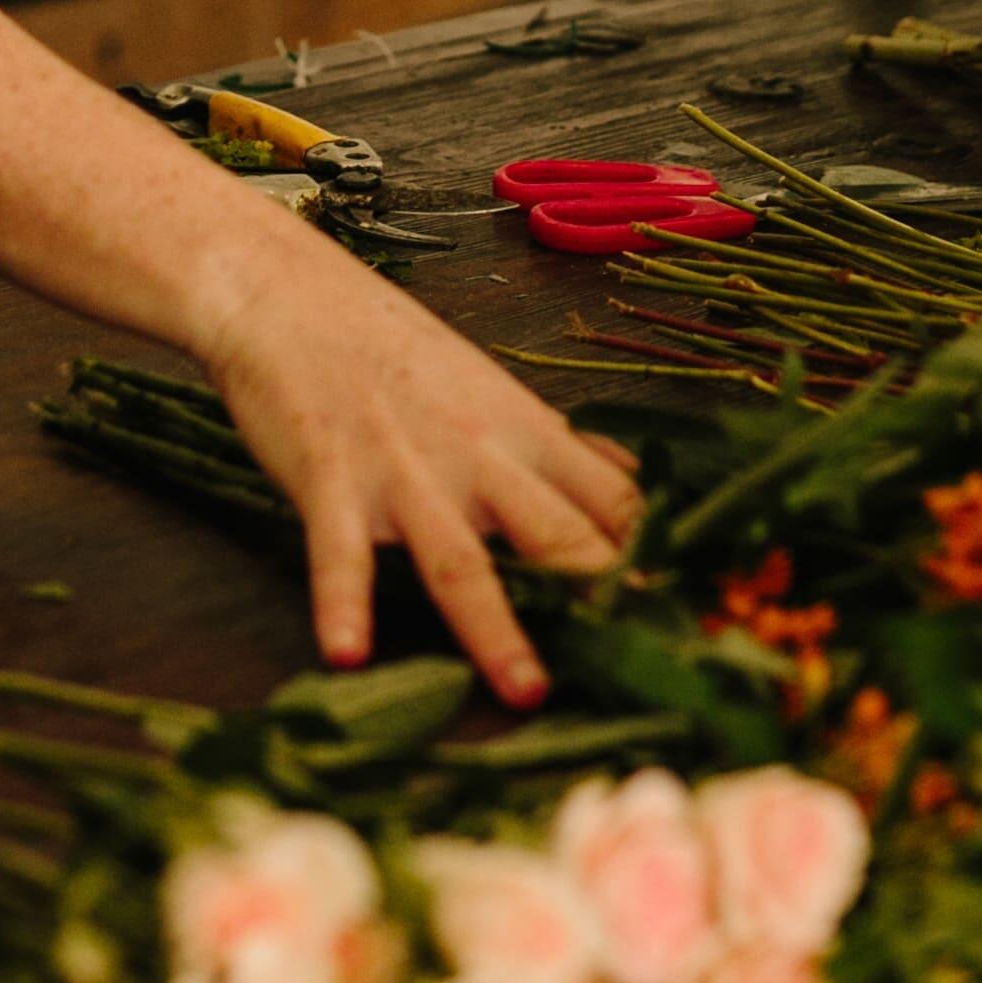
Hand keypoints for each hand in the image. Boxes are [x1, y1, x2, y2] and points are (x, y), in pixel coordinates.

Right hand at [190, 257, 641, 694]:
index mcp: (525, 434)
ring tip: (526, 692)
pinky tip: (346, 653)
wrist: (289, 291)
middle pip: (556, 534)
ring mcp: (404, 471)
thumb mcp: (490, 391)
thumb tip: (631, 481)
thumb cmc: (393, 348)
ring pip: (460, 560)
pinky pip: (340, 553)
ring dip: (496, 629)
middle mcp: (478, 456)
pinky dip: (342, 604)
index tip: (692, 618)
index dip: (654, 560)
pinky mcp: (330, 479)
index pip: (614, 502)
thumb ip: (556, 446)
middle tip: (643, 669)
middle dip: (599, 599)